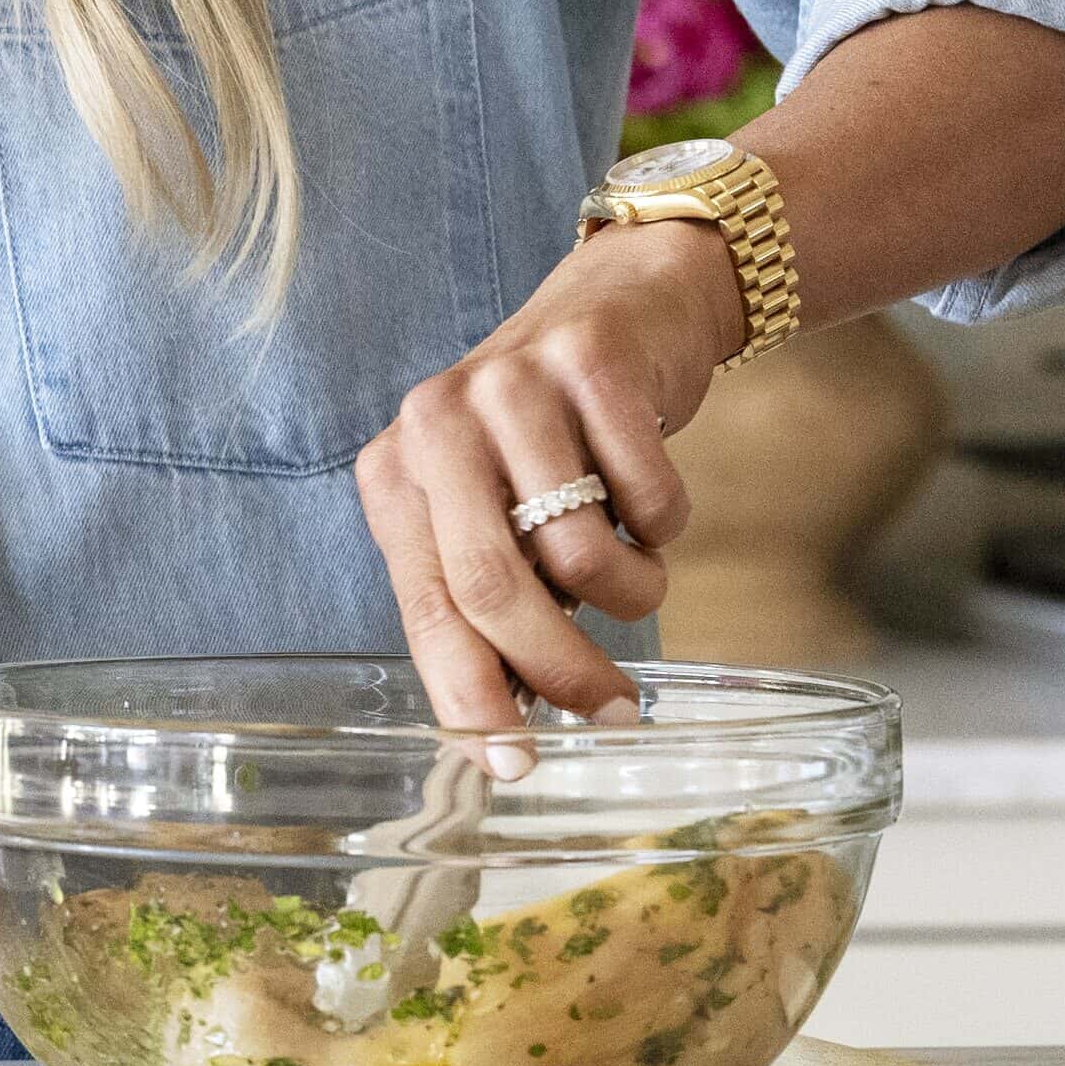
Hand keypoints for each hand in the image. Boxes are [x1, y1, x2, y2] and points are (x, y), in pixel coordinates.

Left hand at [354, 219, 743, 731]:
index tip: (514, 764)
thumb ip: (485, 597)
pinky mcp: (592, 364)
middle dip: (560, 670)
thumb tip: (507, 731)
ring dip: (634, 591)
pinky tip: (653, 497)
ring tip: (639, 569)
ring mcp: (513, 384)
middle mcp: (437, 422)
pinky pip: (651, 501)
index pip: (428, 607)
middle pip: (494, 588)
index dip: (472, 696)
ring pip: (583, 553)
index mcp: (397, 471)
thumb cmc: (555, 434)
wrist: (630, 301)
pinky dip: (667, 525)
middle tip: (612, 712)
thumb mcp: (495, 506)